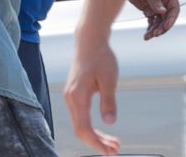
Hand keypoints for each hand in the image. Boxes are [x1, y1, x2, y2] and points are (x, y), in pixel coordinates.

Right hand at [64, 37, 121, 153]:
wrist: (89, 41)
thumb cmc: (100, 57)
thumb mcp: (109, 79)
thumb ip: (108, 101)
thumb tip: (109, 122)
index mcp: (77, 96)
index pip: (84, 128)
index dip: (96, 143)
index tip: (110, 152)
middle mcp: (70, 98)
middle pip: (80, 130)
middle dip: (97, 143)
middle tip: (115, 150)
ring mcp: (71, 96)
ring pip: (80, 124)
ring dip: (95, 136)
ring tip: (113, 143)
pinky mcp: (74, 94)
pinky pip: (80, 116)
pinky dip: (91, 127)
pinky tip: (104, 130)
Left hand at [128, 0, 179, 39]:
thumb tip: (162, 12)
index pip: (174, 8)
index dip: (171, 19)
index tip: (165, 27)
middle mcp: (165, 0)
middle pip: (167, 18)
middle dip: (162, 27)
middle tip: (155, 34)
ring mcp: (157, 6)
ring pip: (160, 21)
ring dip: (155, 29)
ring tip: (148, 36)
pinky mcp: (149, 9)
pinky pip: (152, 21)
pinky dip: (150, 28)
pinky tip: (146, 35)